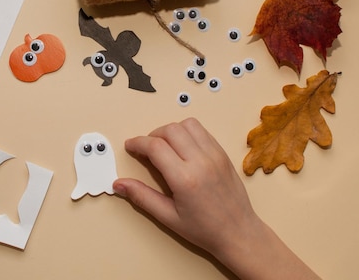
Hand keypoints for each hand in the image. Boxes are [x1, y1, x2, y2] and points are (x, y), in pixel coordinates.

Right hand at [113, 118, 319, 278]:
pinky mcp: (223, 154)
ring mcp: (215, 155)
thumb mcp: (168, 217)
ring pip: (188, 124)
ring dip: (171, 130)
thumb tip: (119, 184)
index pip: (155, 147)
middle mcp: (201, 162)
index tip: (130, 146)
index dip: (138, 143)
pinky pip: (202, 131)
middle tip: (146, 149)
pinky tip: (183, 148)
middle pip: (170, 130)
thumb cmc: (205, 229)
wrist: (239, 233)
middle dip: (152, 135)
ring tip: (165, 147)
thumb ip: (142, 197)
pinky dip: (188, 133)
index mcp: (185, 179)